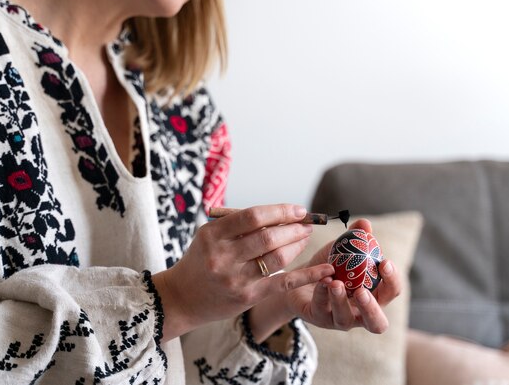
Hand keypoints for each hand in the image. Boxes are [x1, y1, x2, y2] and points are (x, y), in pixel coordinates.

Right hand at [152, 204, 334, 341]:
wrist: (182, 297)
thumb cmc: (200, 260)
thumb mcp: (209, 235)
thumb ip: (237, 223)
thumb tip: (279, 212)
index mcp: (212, 234)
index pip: (253, 216)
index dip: (280, 211)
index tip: (298, 210)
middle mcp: (223, 256)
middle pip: (268, 236)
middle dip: (294, 227)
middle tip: (307, 223)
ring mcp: (235, 278)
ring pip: (277, 258)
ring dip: (298, 244)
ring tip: (306, 237)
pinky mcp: (248, 297)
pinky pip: (283, 283)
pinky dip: (307, 275)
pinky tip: (325, 270)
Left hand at [248, 219, 401, 342]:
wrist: (298, 278)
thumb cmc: (327, 267)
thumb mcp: (341, 250)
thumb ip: (355, 238)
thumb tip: (365, 224)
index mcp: (372, 294)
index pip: (391, 293)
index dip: (393, 280)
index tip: (385, 262)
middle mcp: (359, 312)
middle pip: (377, 323)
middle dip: (372, 308)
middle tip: (363, 291)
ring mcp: (338, 319)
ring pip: (345, 319)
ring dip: (340, 300)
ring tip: (335, 282)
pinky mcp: (318, 318)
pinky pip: (321, 309)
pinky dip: (321, 294)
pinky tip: (321, 280)